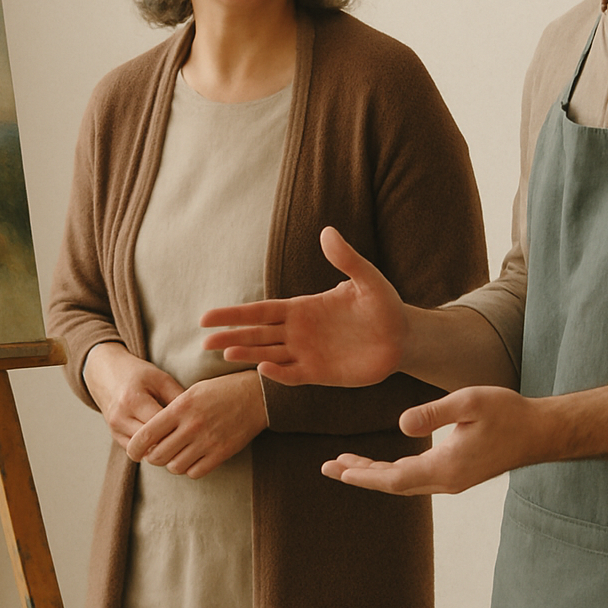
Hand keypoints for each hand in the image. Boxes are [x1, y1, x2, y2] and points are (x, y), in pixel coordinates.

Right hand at [82, 342, 184, 451]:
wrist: (106, 373)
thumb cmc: (138, 374)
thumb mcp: (161, 379)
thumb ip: (178, 398)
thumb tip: (197, 418)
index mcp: (133, 400)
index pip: (160, 426)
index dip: (179, 430)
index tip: (195, 430)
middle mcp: (120, 418)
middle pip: (151, 443)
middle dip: (172, 444)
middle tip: (191, 441)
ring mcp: (115, 429)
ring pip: (143, 452)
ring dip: (161, 450)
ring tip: (179, 443)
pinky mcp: (114, 436)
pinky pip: (137, 452)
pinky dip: (151, 449)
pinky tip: (165, 442)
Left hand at [126, 370, 267, 478]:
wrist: (256, 396)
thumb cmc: (221, 390)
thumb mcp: (192, 391)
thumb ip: (171, 410)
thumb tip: (151, 431)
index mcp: (180, 407)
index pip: (146, 435)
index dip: (134, 447)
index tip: (133, 451)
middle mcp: (191, 426)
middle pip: (158, 456)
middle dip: (153, 457)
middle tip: (157, 452)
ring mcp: (207, 441)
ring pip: (175, 467)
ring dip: (172, 464)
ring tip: (176, 454)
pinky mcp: (221, 453)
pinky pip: (195, 472)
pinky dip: (190, 469)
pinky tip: (193, 459)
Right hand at [200, 226, 407, 386]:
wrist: (404, 337)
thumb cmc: (384, 305)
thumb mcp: (367, 278)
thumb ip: (346, 258)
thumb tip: (327, 231)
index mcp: (302, 308)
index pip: (260, 312)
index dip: (234, 314)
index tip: (206, 317)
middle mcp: (299, 332)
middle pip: (256, 335)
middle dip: (230, 337)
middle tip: (203, 342)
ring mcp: (308, 354)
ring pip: (268, 355)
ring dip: (248, 354)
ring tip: (223, 354)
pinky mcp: (321, 374)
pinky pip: (293, 375)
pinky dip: (278, 374)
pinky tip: (263, 368)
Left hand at [321, 374, 607, 494]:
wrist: (541, 431)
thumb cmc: (508, 412)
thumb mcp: (470, 402)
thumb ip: (435, 412)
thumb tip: (401, 425)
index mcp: (445, 467)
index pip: (393, 476)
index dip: (362, 473)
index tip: (337, 468)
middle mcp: (445, 481)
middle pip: (392, 483)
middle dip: (360, 474)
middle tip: (328, 467)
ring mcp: (452, 480)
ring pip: (404, 481)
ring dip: (374, 472)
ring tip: (346, 463)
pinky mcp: (459, 474)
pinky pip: (416, 477)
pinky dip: (394, 470)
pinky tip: (383, 461)